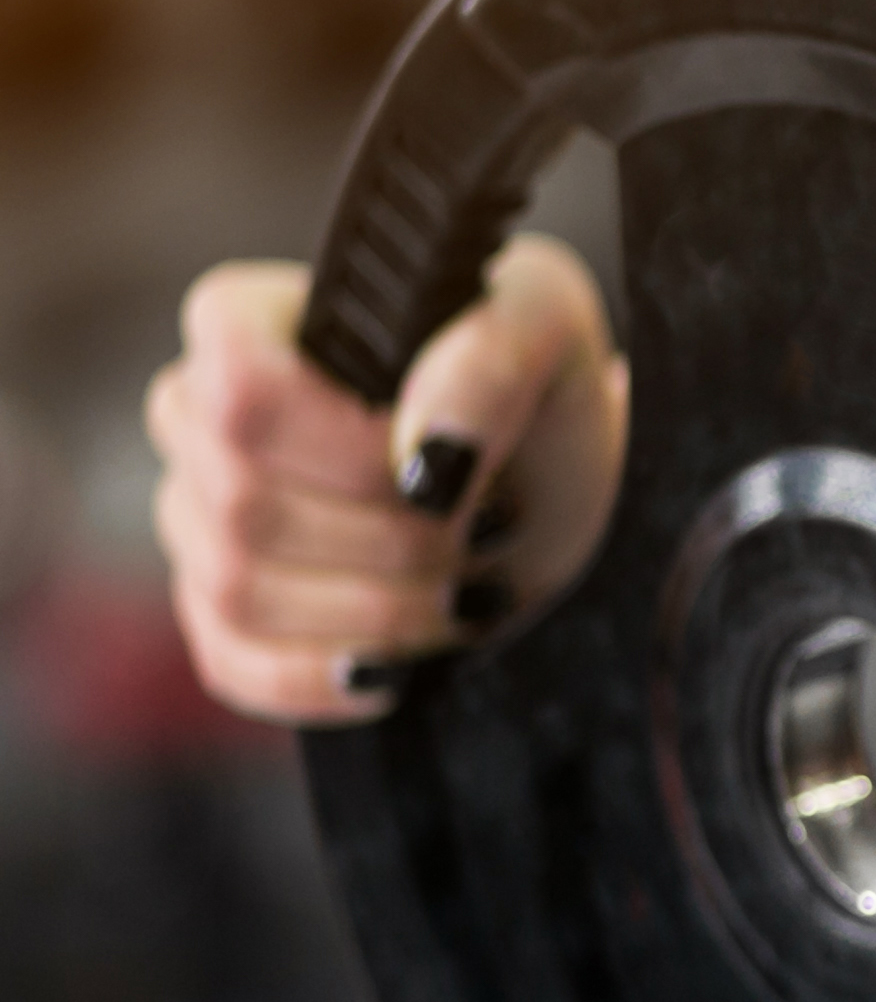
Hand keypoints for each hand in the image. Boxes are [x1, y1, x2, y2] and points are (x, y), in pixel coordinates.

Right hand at [144, 236, 627, 722]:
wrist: (553, 488)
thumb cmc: (535, 388)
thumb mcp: (546, 329)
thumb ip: (487, 362)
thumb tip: (424, 455)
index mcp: (246, 322)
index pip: (239, 386)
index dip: (348, 444)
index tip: (444, 467)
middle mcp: (196, 418)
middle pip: (247, 504)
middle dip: (397, 539)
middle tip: (488, 529)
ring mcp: (197, 522)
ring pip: (240, 591)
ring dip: (382, 610)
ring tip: (469, 587)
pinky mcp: (221, 616)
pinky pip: (236, 665)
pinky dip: (331, 679)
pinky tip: (404, 667)